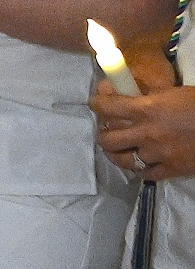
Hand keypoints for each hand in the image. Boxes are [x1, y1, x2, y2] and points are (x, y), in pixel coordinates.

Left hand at [94, 62, 194, 180]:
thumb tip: (127, 94)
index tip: (96, 103)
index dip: (97, 104)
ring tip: (118, 149)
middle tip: (107, 130)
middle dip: (103, 133)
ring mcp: (157, 154)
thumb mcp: (172, 94)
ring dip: (116, 153)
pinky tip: (141, 163)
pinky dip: (140, 169)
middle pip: (106, 139)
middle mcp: (146, 133)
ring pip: (121, 159)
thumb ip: (148, 97)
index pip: (107, 107)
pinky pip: (145, 174)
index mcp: (146, 109)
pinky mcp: (170, 169)